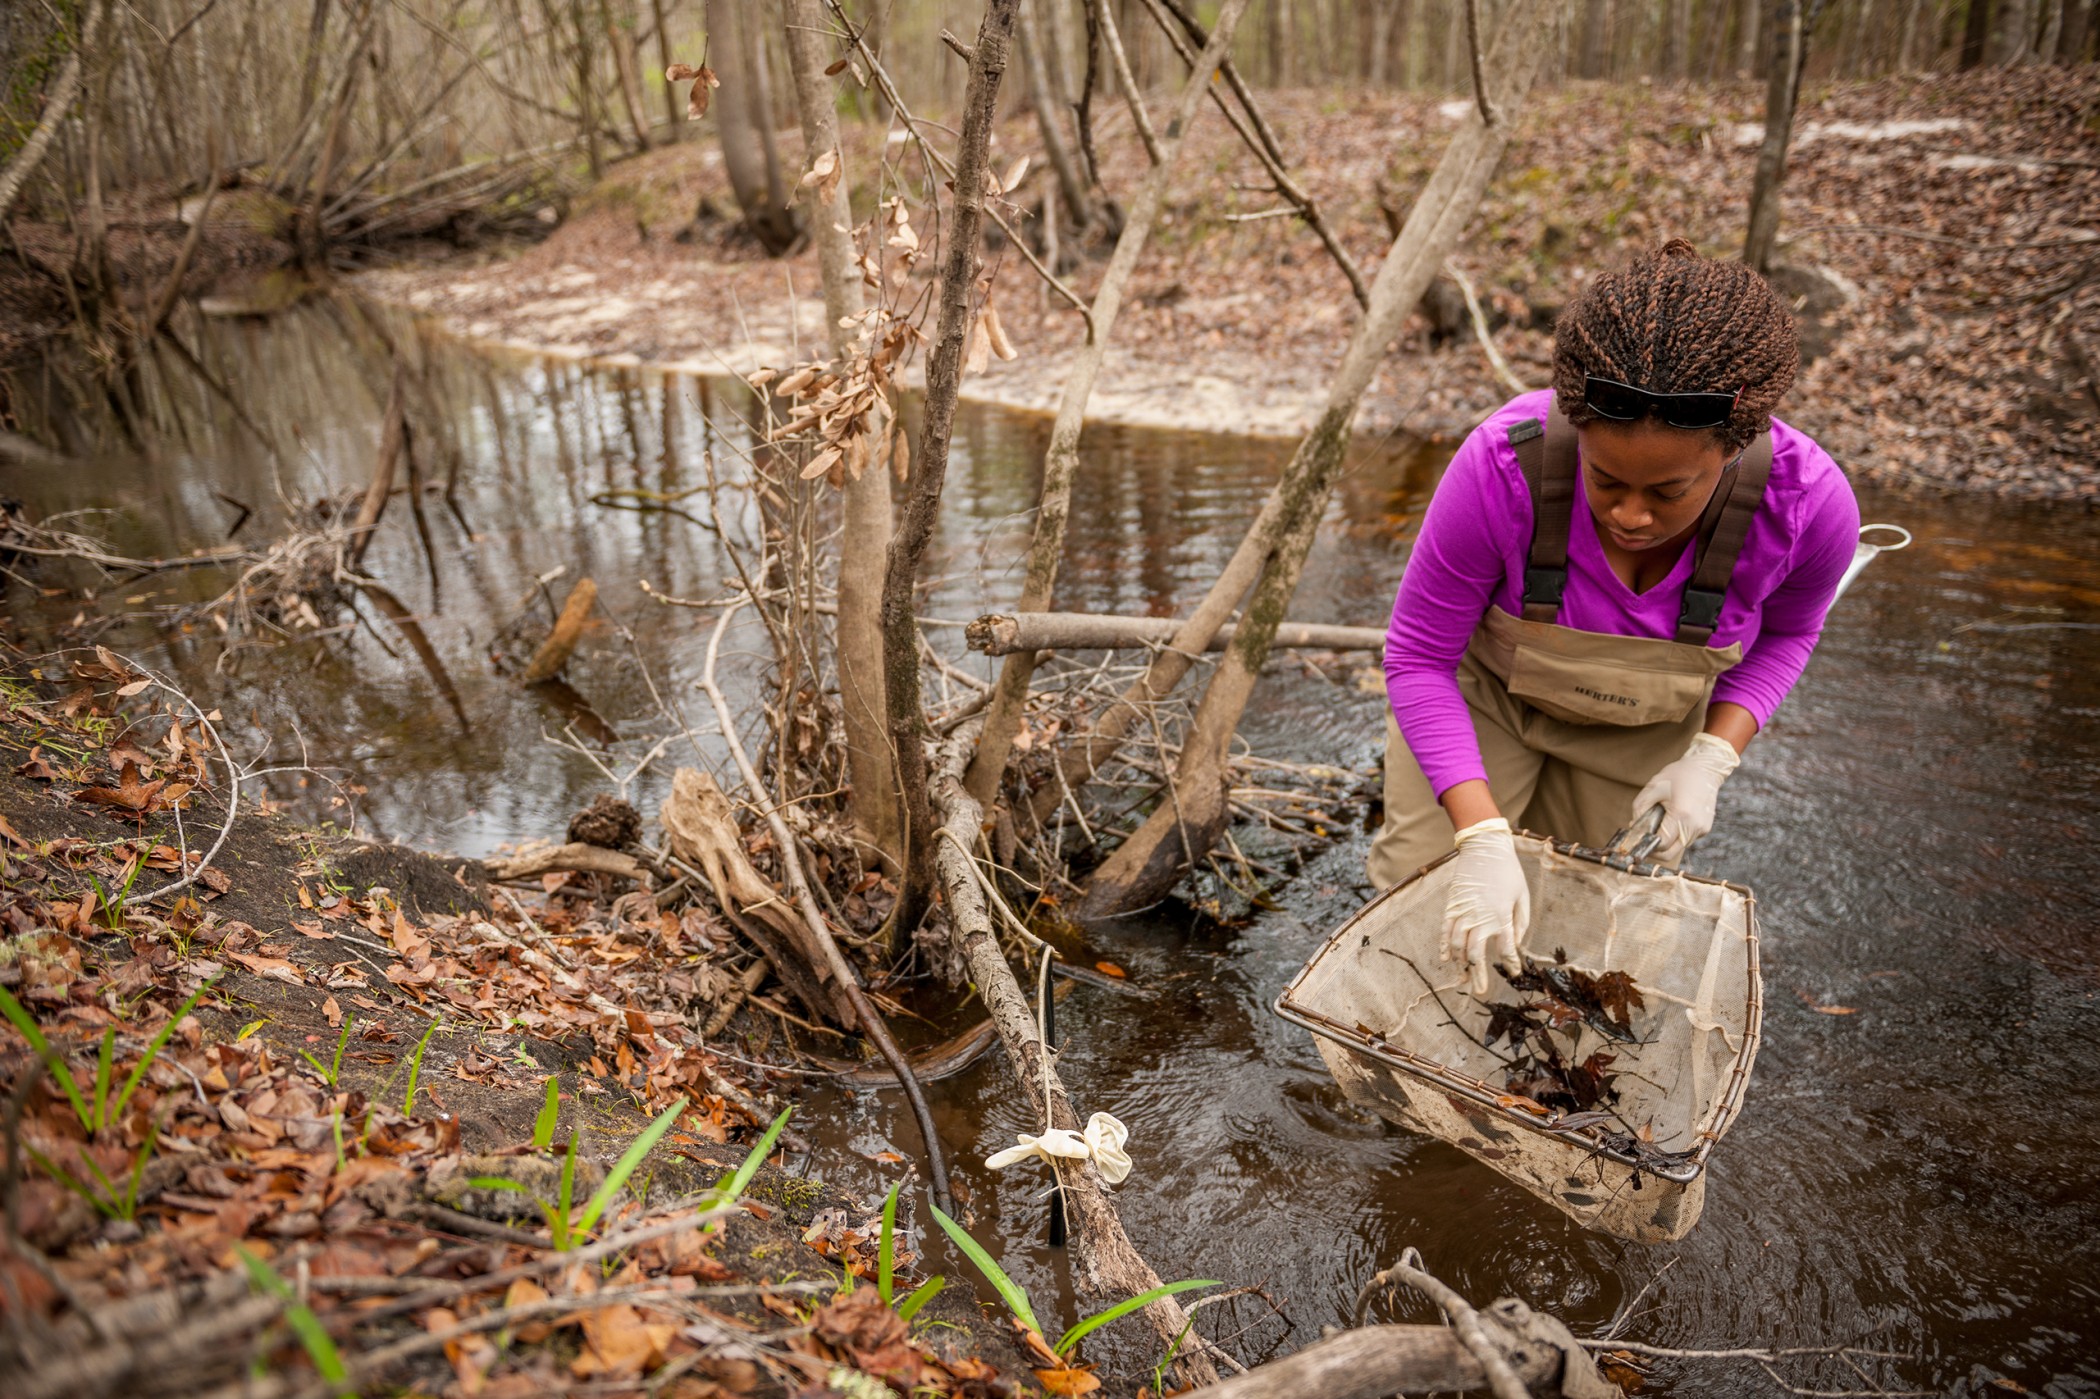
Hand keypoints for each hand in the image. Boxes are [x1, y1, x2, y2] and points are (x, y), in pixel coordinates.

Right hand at [1440, 818, 1530, 995]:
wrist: (1484, 847)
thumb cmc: (1509, 871)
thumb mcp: (1523, 896)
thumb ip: (1520, 922)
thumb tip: (1516, 943)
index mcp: (1501, 916)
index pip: (1506, 949)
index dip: (1510, 964)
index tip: (1514, 973)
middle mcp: (1480, 917)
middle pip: (1476, 954)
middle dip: (1479, 975)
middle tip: (1481, 991)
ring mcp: (1463, 912)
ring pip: (1458, 946)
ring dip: (1461, 964)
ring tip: (1464, 978)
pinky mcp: (1451, 906)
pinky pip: (1445, 931)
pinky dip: (1445, 946)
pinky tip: (1447, 959)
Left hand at [1630, 732, 1741, 862]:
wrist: (1705, 769)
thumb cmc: (1677, 776)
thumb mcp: (1652, 788)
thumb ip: (1639, 809)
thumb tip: (1634, 829)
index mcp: (1681, 815)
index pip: (1660, 844)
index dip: (1646, 844)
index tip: (1637, 837)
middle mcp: (1694, 826)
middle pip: (1669, 854)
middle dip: (1654, 850)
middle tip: (1644, 838)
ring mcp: (1702, 829)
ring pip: (1678, 848)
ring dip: (1666, 842)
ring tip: (1660, 822)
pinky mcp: (1705, 829)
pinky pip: (1686, 840)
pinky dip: (1676, 835)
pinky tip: (1674, 819)